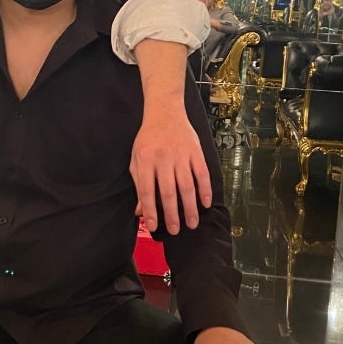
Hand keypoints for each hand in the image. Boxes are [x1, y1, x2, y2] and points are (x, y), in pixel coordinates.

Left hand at [131, 107, 211, 234]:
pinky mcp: (195, 152)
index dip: (151, 211)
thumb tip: (140, 211)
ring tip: (191, 223)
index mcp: (145, 160)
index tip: (154, 226)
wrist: (165, 112)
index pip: (147, 191)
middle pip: (168, 192)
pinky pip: (202, 174)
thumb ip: (138, 184)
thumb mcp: (136, 159)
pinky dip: (205, 190)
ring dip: (190, 207)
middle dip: (172, 214)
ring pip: (187, 186)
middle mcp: (163, 158)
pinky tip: (206, 204)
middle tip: (176, 231)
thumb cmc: (147, 139)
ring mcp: (181, 155)